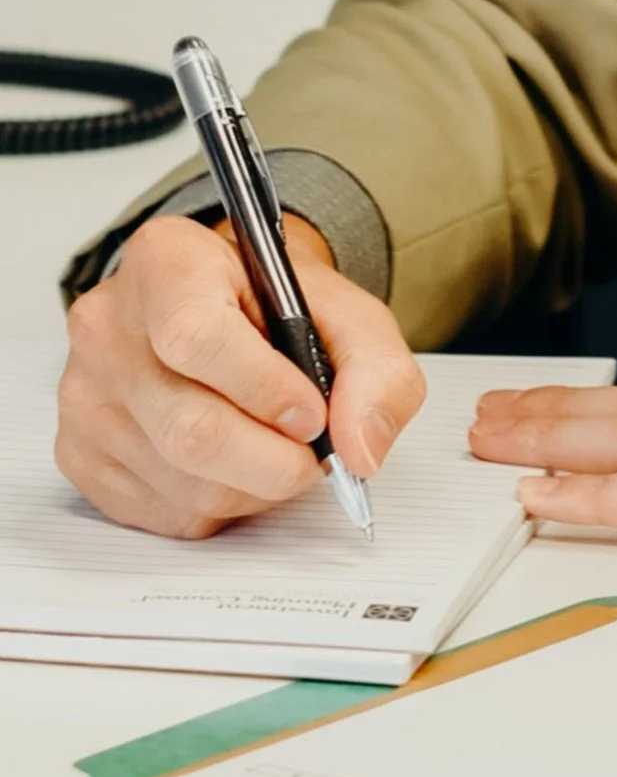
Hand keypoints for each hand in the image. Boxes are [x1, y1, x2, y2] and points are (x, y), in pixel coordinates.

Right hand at [55, 212, 425, 539]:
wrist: (233, 312)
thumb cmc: (282, 309)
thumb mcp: (349, 313)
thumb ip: (375, 370)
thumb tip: (361, 446)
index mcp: (166, 264)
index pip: (197, 337)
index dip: (264, 388)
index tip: (313, 413)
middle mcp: (109, 327)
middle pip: (189, 427)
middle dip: (274, 459)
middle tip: (315, 454)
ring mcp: (86, 396)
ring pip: (181, 480)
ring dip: (254, 486)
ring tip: (283, 452)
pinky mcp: (81, 456)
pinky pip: (161, 512)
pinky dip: (221, 505)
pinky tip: (240, 466)